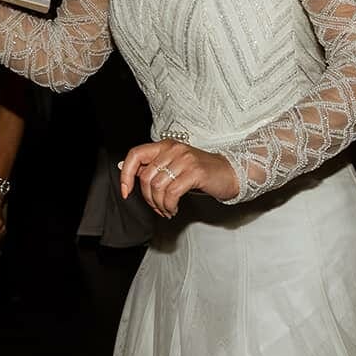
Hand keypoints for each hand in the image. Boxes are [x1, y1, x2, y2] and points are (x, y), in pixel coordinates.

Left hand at [118, 140, 238, 218]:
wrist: (231, 173)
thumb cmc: (201, 173)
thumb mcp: (174, 167)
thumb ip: (152, 168)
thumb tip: (124, 169)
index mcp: (166, 145)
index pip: (135, 154)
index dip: (126, 175)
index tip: (126, 192)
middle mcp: (174, 149)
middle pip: (146, 177)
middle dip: (148, 199)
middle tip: (158, 207)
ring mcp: (185, 160)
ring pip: (157, 187)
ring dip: (160, 205)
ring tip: (167, 210)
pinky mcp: (195, 172)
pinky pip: (171, 193)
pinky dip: (169, 205)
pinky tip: (174, 209)